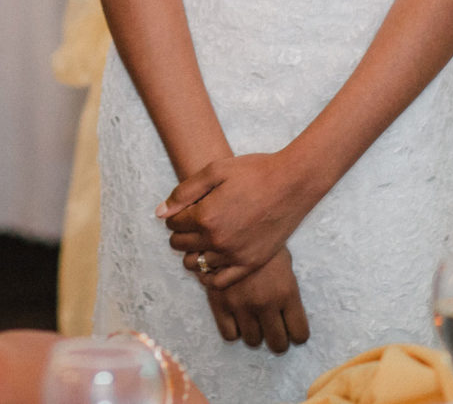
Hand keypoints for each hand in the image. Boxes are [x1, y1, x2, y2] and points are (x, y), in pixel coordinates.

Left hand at [161, 151, 313, 288]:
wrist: (292, 183)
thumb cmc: (253, 172)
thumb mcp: (214, 171)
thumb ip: (184, 192)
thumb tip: (160, 213)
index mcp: (205, 216)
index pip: (173, 225)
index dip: (174, 216)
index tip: (183, 211)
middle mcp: (217, 240)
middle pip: (181, 245)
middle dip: (180, 234)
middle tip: (190, 224)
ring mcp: (234, 255)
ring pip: (196, 264)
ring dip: (192, 253)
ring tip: (200, 241)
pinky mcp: (250, 264)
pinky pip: (219, 282)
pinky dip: (208, 275)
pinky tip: (209, 263)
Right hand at [201, 246, 309, 353]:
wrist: (229, 225)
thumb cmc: (262, 241)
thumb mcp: (285, 262)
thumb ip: (288, 290)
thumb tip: (289, 314)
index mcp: (286, 292)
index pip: (299, 333)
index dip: (297, 334)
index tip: (293, 330)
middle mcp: (266, 303)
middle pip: (278, 344)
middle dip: (279, 340)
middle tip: (275, 331)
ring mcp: (241, 305)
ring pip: (253, 341)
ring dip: (256, 334)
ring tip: (255, 322)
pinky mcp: (220, 303)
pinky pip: (230, 335)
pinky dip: (235, 330)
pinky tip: (237, 318)